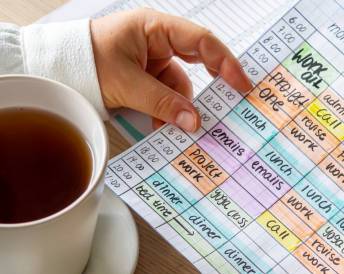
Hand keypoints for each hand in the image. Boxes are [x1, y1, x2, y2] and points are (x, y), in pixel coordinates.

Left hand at [90, 9, 251, 131]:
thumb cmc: (85, 62)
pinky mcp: (146, 78)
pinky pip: (167, 97)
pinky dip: (166, 113)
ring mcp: (152, 61)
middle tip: (224, 109)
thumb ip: (162, 103)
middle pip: (196, 65)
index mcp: (155, 28)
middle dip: (205, 90)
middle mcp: (157, 42)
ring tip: (172, 128)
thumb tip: (193, 122)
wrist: (56, 71)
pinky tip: (160, 125)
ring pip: (180, 88)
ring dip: (178, 109)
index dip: (226, 63)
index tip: (242, 86)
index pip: (201, 42)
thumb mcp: (126, 84)